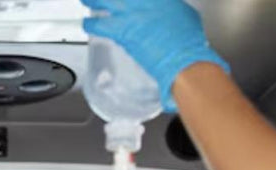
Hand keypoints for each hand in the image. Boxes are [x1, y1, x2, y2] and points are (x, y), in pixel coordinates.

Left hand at [81, 0, 228, 111]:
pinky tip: (87, 23)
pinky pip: (100, 24)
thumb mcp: (185, 15)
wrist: (182, 57)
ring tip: (87, 1)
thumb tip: (170, 12)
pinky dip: (91, 24)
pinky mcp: (123, 31)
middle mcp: (143, 1)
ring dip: (93, 0)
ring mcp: (132, 13)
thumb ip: (172, 9)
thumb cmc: (188, 40)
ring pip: (104, 1)